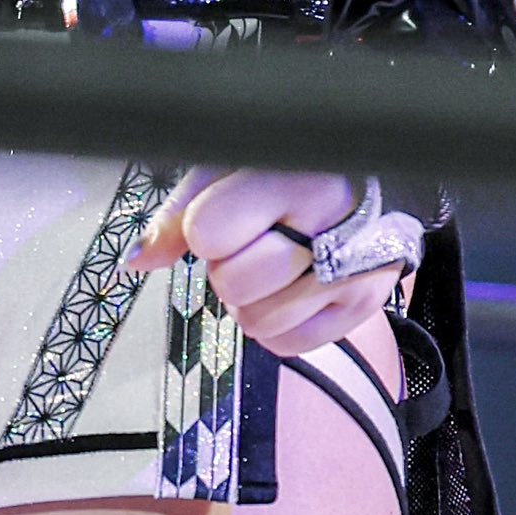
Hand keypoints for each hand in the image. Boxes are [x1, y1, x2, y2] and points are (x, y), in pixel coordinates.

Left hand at [132, 167, 411, 358]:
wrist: (377, 180)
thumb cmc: (293, 169)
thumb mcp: (231, 169)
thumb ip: (181, 213)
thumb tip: (138, 259)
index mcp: (296, 176)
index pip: (207, 232)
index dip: (207, 228)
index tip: (230, 212)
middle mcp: (332, 223)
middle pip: (234, 284)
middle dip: (232, 267)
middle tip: (256, 242)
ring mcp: (354, 269)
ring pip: (258, 322)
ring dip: (255, 299)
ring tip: (278, 263)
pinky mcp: (365, 303)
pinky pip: (289, 345)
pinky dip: (280, 324)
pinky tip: (294, 287)